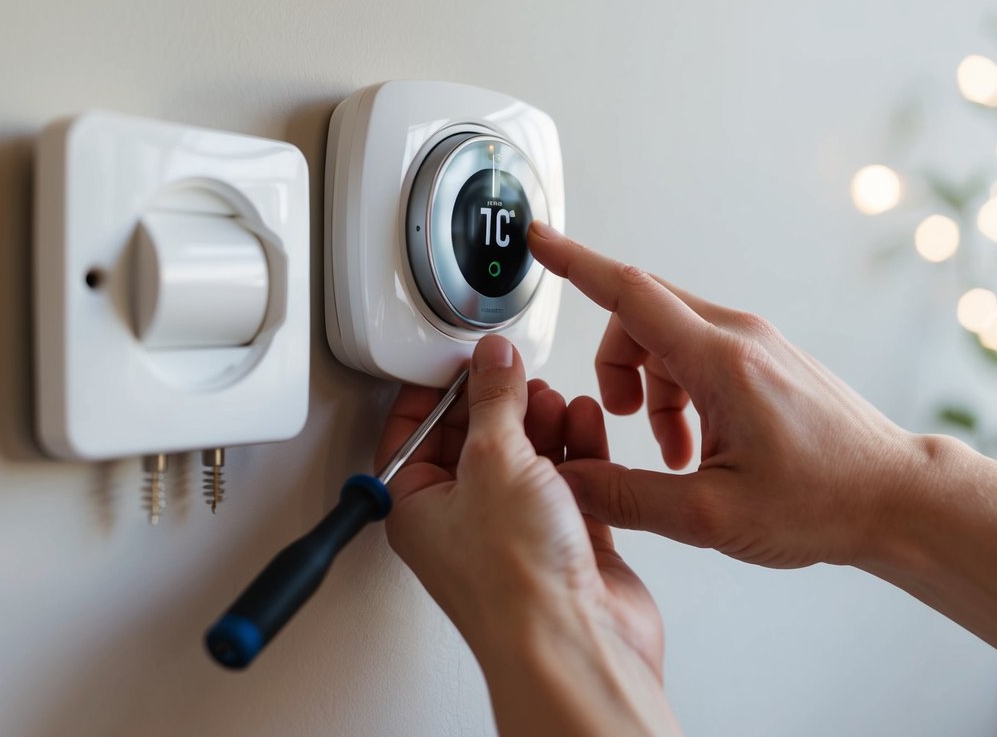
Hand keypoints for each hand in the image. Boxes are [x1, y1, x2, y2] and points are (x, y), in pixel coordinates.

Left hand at [376, 336, 678, 735]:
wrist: (576, 642)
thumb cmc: (514, 583)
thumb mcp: (494, 460)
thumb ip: (494, 399)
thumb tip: (491, 359)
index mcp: (418, 506)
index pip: (414, 432)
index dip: (437, 389)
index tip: (463, 354)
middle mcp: (463, 520)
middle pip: (476, 439)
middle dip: (499, 402)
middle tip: (515, 373)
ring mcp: (516, 530)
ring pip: (525, 456)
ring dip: (541, 420)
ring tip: (552, 396)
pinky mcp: (565, 539)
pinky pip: (568, 478)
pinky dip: (576, 446)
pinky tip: (582, 421)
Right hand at [528, 222, 926, 569]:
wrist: (898, 498)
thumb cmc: (823, 502)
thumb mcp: (712, 517)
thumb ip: (627, 496)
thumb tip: (568, 481)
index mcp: (721, 362)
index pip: (629, 292)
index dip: (574, 262)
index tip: (537, 237)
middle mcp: (738, 336)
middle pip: (640, 315)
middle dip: (613, 363)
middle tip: (620, 421)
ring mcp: (755, 343)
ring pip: (667, 337)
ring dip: (649, 387)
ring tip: (671, 456)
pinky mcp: (765, 358)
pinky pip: (697, 353)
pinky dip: (678, 392)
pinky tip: (695, 447)